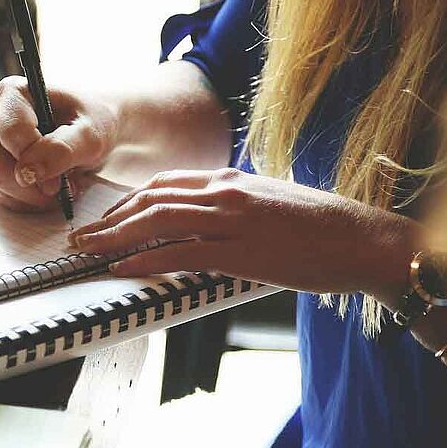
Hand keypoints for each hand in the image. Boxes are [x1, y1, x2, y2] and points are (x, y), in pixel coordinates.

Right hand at [0, 76, 118, 210]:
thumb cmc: (91, 124)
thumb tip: (27, 172)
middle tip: (59, 190)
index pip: (11, 136)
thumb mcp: (90, 136)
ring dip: (26, 196)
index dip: (37, 164)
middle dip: (29, 187)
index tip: (61, 181)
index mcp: (12, 91)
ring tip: (55, 186)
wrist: (89, 129)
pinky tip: (41, 190)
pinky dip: (20, 199)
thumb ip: (62, 150)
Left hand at [68, 168, 414, 296]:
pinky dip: (144, 259)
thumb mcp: (273, 205)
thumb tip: (213, 224)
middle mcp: (226, 191)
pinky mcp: (240, 249)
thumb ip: (238, 209)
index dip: (129, 201)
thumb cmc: (326, 230)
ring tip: (88, 251)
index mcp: (233, 179)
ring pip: (157, 221)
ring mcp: (231, 218)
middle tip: (82, 236)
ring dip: (114, 237)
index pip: (166, 184)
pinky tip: (122, 268)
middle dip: (110, 218)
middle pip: (151, 199)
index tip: (107, 217)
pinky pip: (179, 252)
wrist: (364, 240)